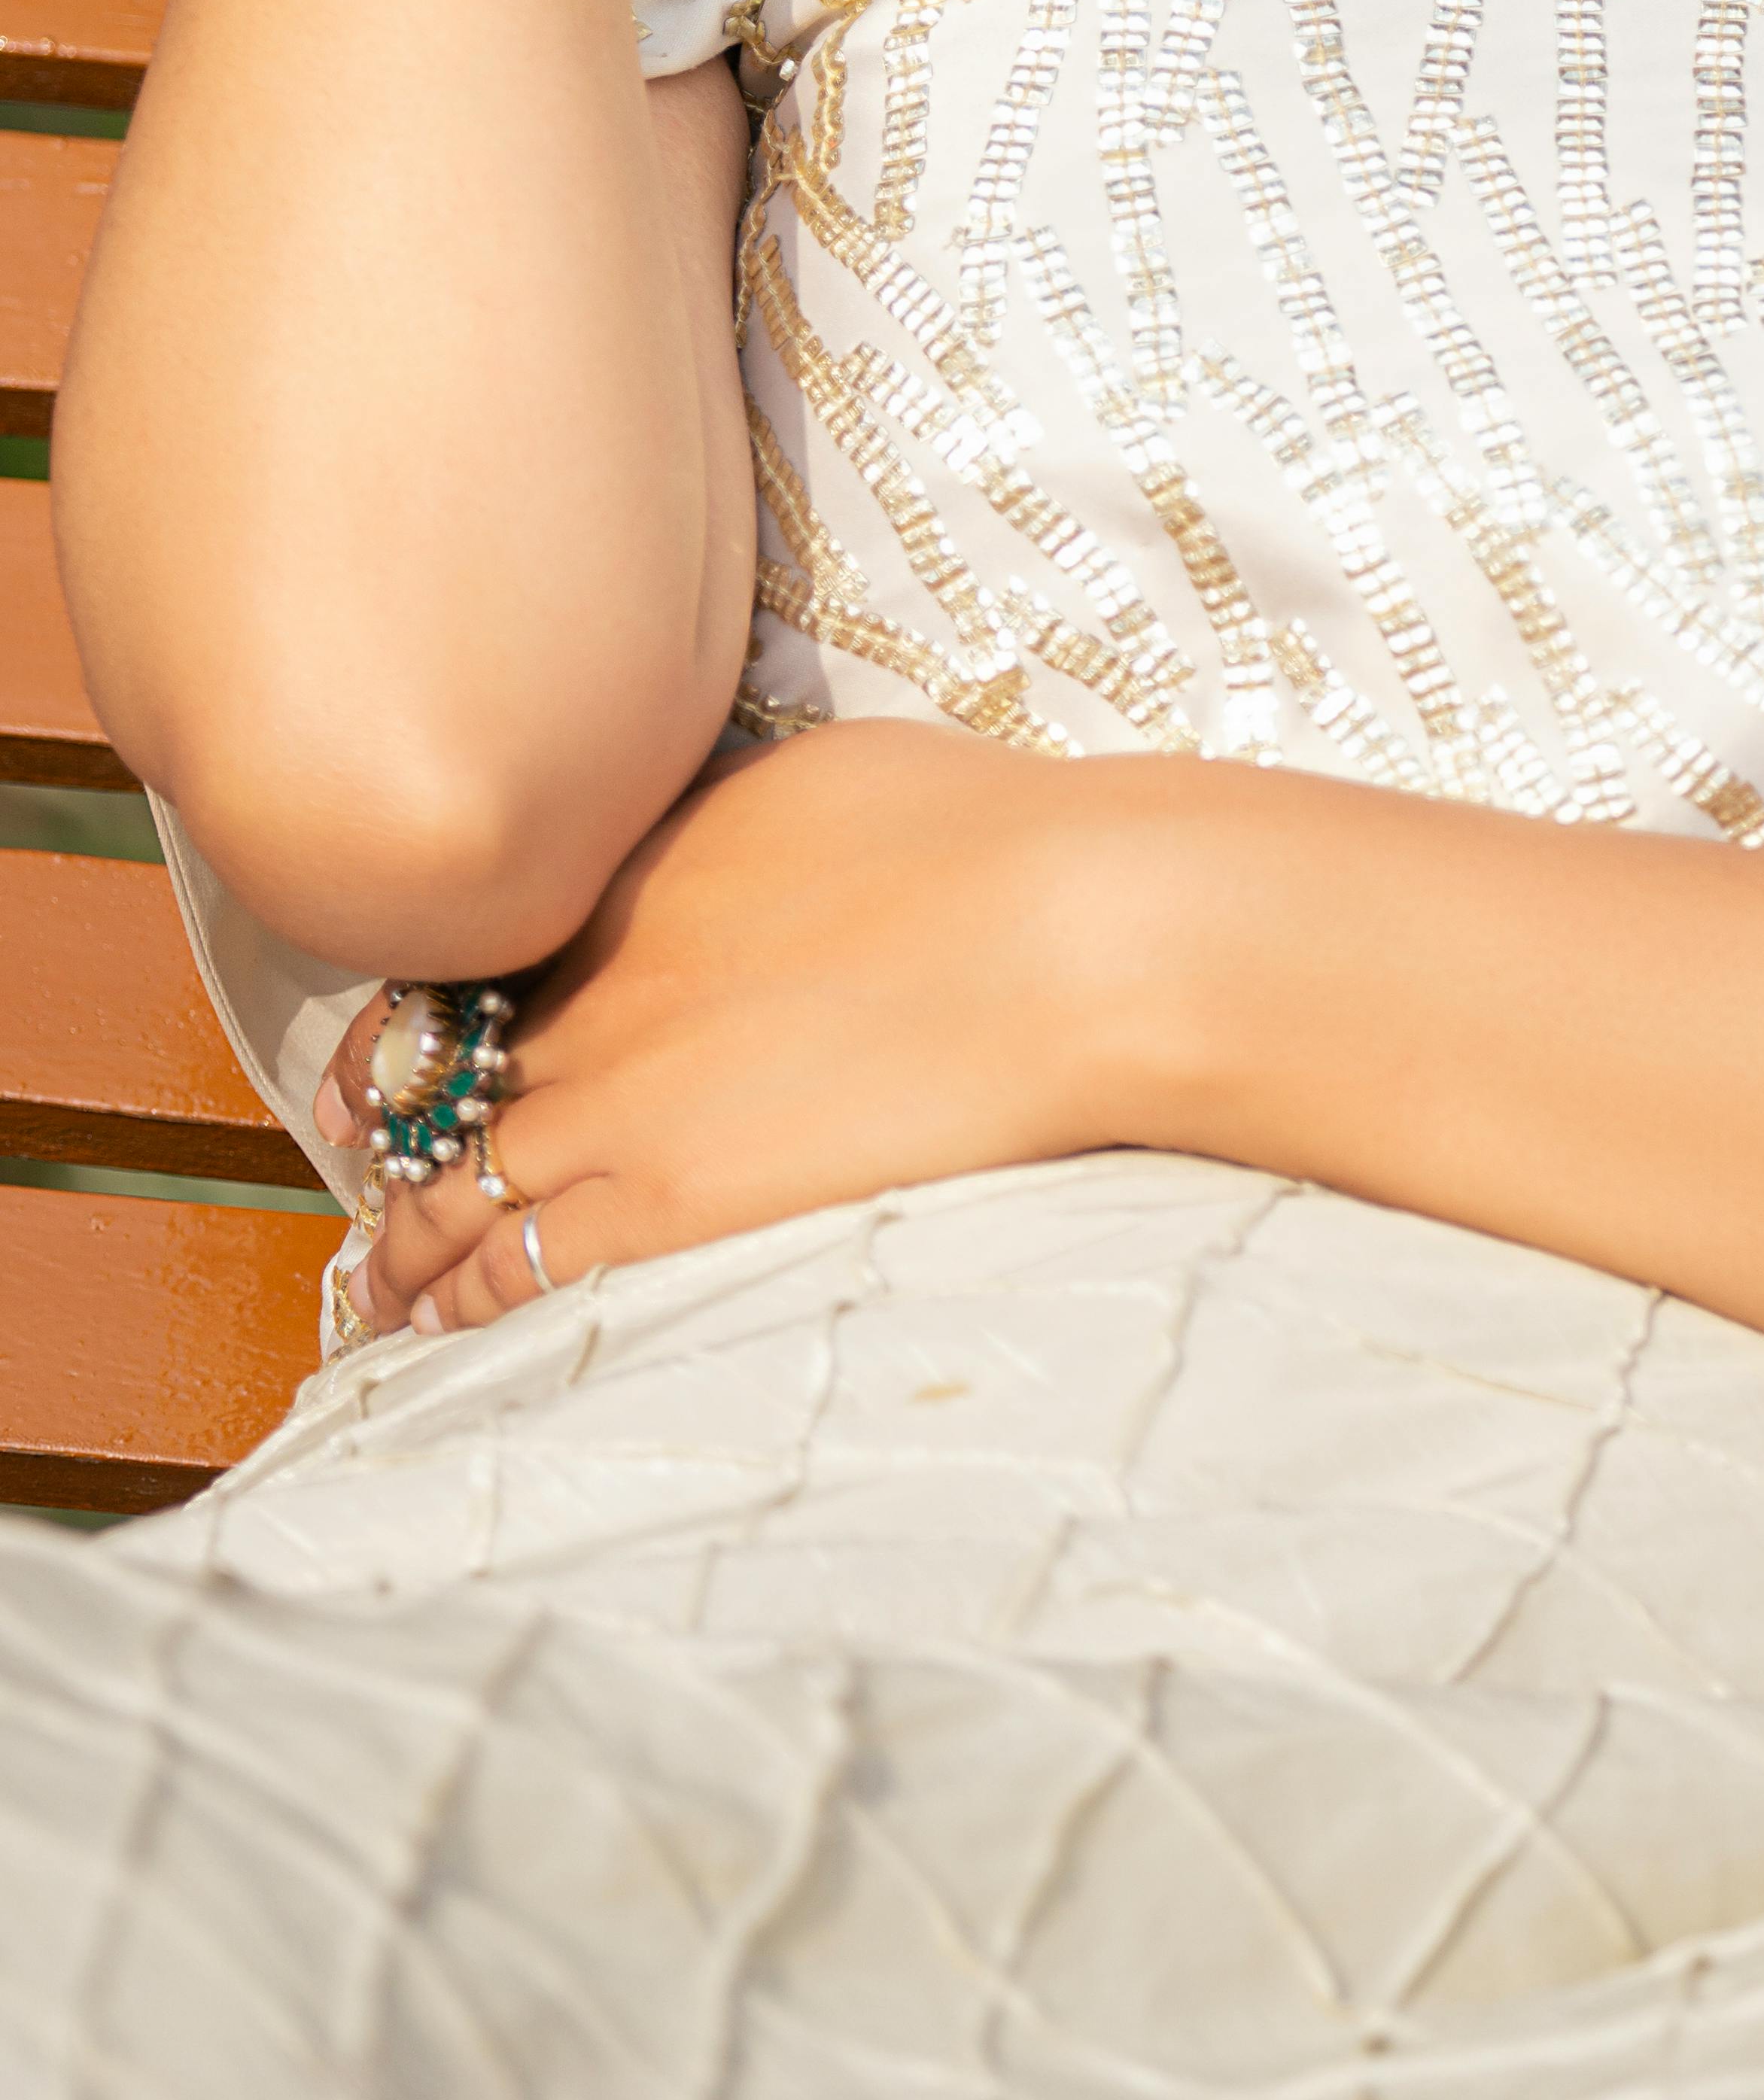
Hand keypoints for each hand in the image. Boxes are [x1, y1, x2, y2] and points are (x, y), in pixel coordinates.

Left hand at [322, 722, 1135, 1334]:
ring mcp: (625, 1094)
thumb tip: (737, 840)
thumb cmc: (992, 839)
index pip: (497, 950)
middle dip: (397, 1123)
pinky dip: (462, 1293)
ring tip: (380, 1278)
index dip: (432, 1009)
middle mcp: (606, 979)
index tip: (395, 1043)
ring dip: (410, 1236)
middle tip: (362, 1162)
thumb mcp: (838, 779)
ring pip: (465, 1180)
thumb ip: (748, 821)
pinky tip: (438, 1321)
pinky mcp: (669, 1197)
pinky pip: (522, 1260)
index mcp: (648, 866)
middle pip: (455, 1069)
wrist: (1065, 935)